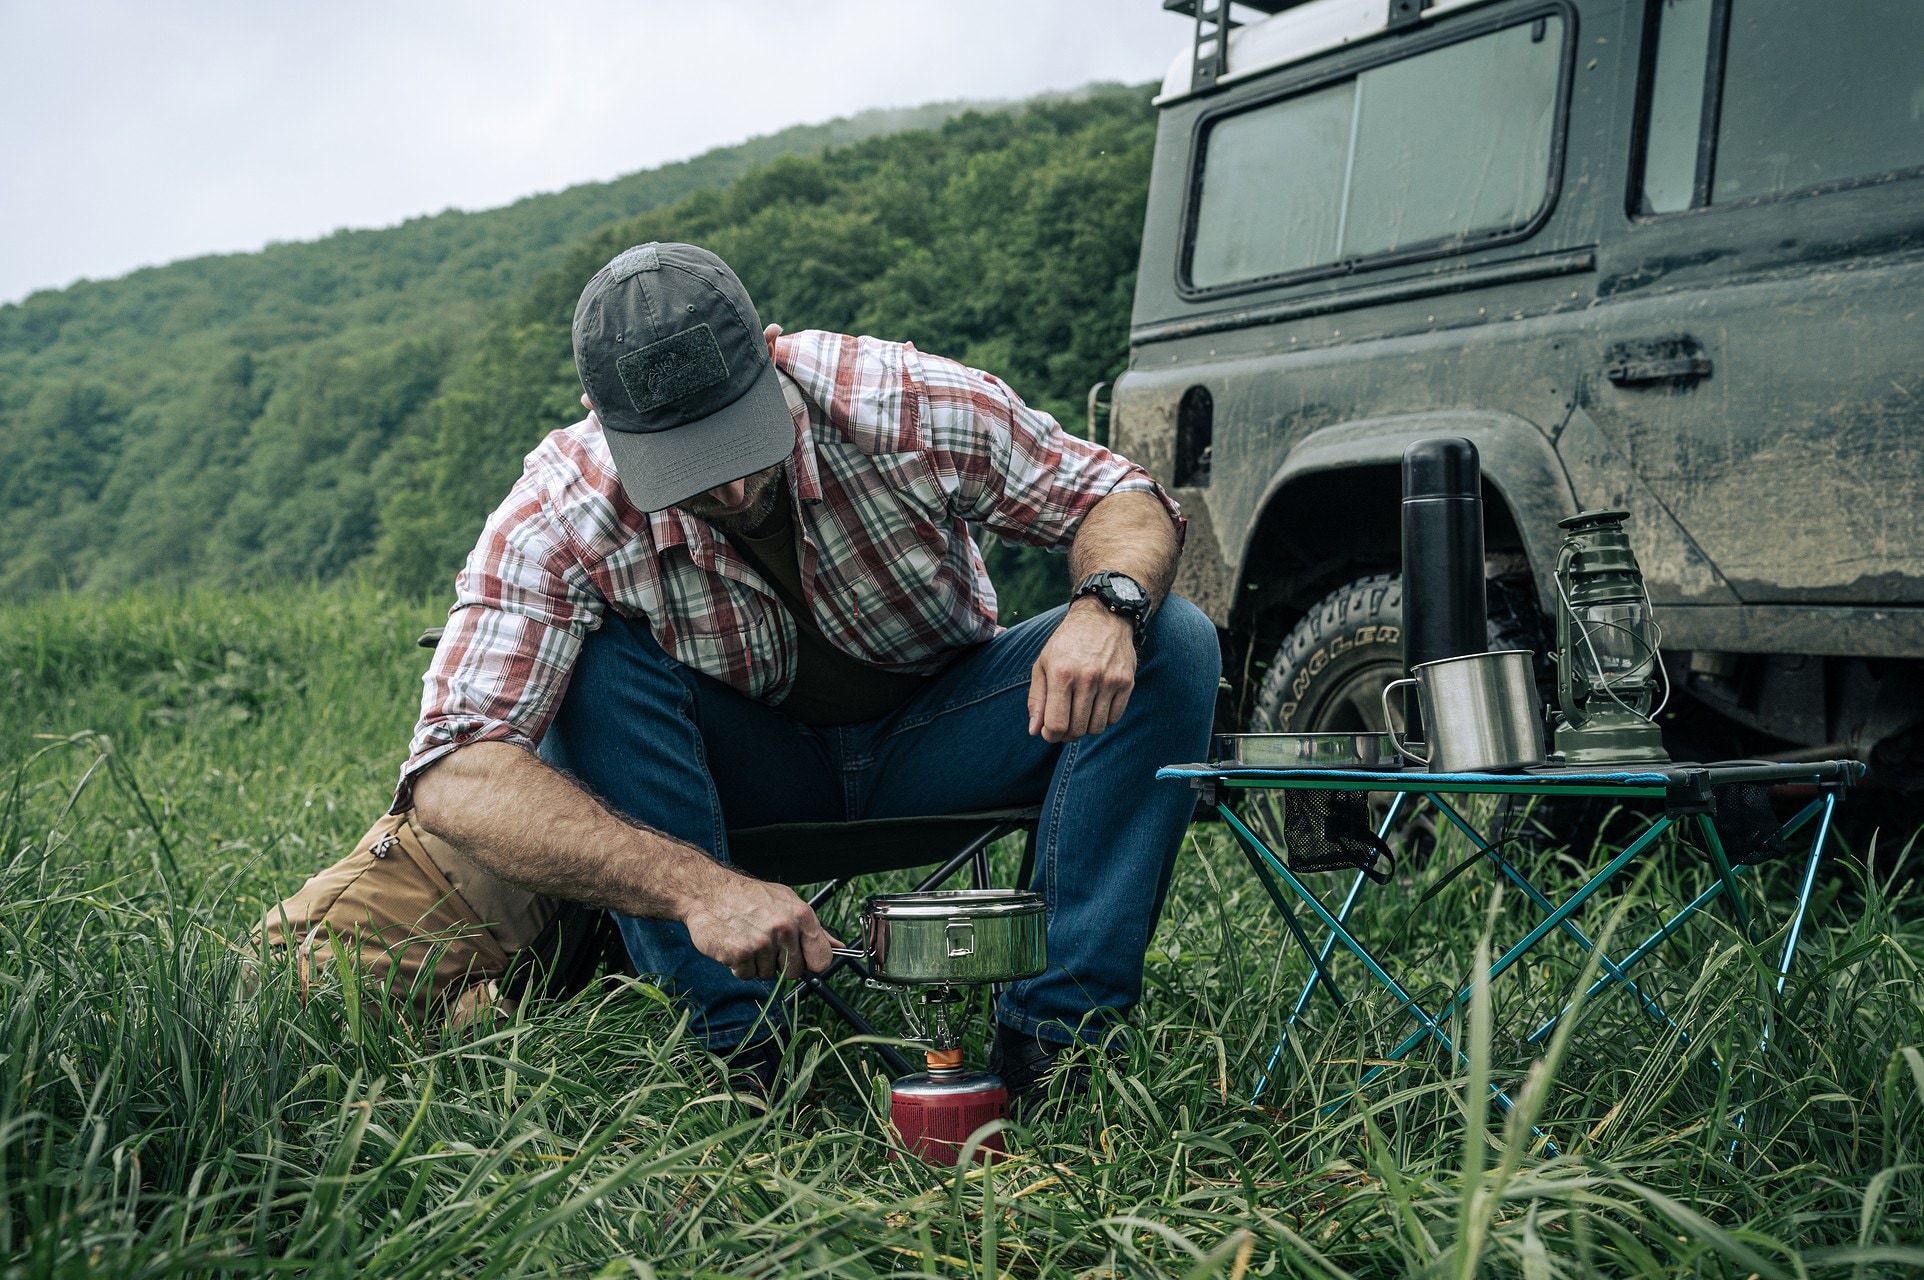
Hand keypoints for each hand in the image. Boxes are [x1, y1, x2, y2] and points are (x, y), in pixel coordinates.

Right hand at [681, 871, 839, 980]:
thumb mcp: (787, 902)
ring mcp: (761, 943)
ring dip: (757, 963)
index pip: (822, 959)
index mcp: (801, 915)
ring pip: (768, 974)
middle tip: (765, 943)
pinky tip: (735, 944)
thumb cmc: (750, 897)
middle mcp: (784, 929)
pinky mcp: (739, 954)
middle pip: (794, 972)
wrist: (709, 892)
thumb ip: (814, 929)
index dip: (811, 963)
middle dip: (781, 963)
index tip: (802, 959)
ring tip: (747, 938)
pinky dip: (739, 966)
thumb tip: (838, 947)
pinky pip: (746, 975)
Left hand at [1028, 599, 1137, 742]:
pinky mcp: (1126, 682)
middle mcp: (1087, 678)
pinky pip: (1114, 718)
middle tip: (1064, 725)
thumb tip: (1035, 730)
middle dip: (1066, 734)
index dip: (1050, 735)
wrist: (1103, 617)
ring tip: (1079, 714)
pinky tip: (1095, 706)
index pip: (1056, 724)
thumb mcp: (1042, 664)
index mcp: (1061, 674)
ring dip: (1085, 727)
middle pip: (1077, 729)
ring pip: (1096, 728)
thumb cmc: (1067, 643)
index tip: (1049, 732)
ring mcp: (1109, 681)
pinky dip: (1103, 719)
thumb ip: (1036, 699)